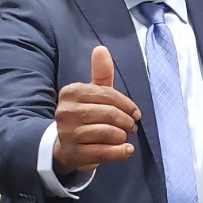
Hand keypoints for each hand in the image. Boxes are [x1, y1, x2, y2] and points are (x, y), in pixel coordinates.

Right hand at [52, 45, 140, 174]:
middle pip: (110, 114)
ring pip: (109, 133)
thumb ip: (100, 73)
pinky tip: (126, 150)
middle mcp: (66, 112)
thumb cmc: (86, 114)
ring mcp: (68, 134)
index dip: (127, 105)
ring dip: (122, 136)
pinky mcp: (74, 154)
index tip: (136, 113)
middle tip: (132, 126)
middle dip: (127, 121)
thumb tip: (101, 49)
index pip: (108, 95)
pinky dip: (120, 152)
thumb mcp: (93, 93)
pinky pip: (105, 152)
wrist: (67, 145)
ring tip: (123, 136)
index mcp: (71, 92)